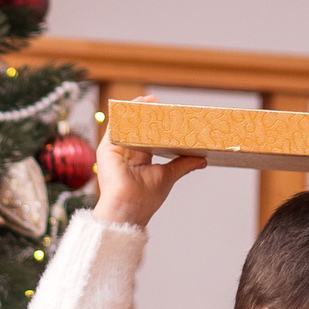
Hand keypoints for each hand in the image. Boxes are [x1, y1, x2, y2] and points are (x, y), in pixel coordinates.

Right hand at [92, 100, 206, 227]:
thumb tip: (202, 159)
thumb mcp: (169, 175)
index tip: (167, 113)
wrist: (129, 209)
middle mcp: (126, 153)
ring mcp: (116, 150)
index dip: (156, 123)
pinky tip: (134, 105)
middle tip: (156, 101)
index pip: (148, 135)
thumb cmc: (145, 199)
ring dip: (135, 110)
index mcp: (139, 158)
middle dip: (145, 113)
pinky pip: (115, 127)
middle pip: (136, 127)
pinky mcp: (107, 148)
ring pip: (125, 125)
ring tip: (147, 99)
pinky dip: (124, 115)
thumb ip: (183, 164)